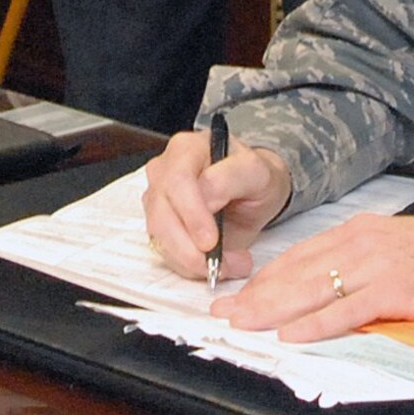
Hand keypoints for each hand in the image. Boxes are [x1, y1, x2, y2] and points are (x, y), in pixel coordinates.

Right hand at [142, 129, 292, 282]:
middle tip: (219, 264)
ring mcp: (158, 197)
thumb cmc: (253, 177)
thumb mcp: (255, 171)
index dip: (192, 215)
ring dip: (190, 260)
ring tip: (228, 266)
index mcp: (187, 148)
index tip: (211, 242)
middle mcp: (165, 170)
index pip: (177, 182)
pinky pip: (164, 251)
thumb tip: (206, 199)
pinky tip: (215, 265)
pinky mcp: (159, 224)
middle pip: (161, 213)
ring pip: (159, 236)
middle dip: (187, 247)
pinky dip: (189, 266)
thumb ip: (229, 179)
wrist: (253, 193)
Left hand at [215, 214, 413, 341]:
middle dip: (256, 294)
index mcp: (357, 230)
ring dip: (273, 309)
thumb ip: (357, 259)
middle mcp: (360, 242)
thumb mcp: (392, 244)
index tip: (237, 294)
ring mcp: (375, 265)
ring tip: (244, 323)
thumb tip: (322, 281)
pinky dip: (315, 323)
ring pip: (313, 289)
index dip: (265, 277)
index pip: (299, 255)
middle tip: (223, 312)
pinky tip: (292, 334)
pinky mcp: (393, 289)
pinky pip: (346, 309)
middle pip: (297, 272)